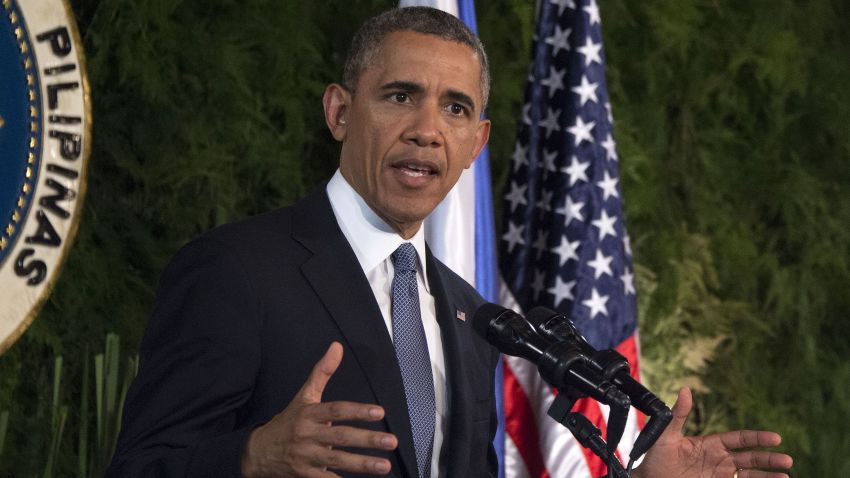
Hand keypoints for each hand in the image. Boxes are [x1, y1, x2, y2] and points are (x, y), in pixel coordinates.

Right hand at [241, 342, 397, 476]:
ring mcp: (306, 456)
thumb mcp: (303, 396)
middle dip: (367, 440)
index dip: (358, 411)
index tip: (379, 412)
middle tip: (391, 442)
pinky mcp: (304, 475)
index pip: (337, 410)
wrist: (257, 451)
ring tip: (384, 465)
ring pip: (336, 460)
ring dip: (362, 464)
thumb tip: (337, 347)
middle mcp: (307, 434)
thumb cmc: (287, 422)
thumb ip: (322, 372)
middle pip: (340, 437)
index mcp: (309, 413)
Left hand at [633, 387, 792, 477]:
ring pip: (750, 475)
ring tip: (786, 477)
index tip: (776, 438)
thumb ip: (678, 415)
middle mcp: (719, 460)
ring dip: (768, 476)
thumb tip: (685, 389)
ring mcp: (719, 476)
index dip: (758, 438)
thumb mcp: (666, 435)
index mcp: (711, 445)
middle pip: (750, 459)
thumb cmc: (654, 458)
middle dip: (769, 459)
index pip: (740, 440)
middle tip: (788, 461)